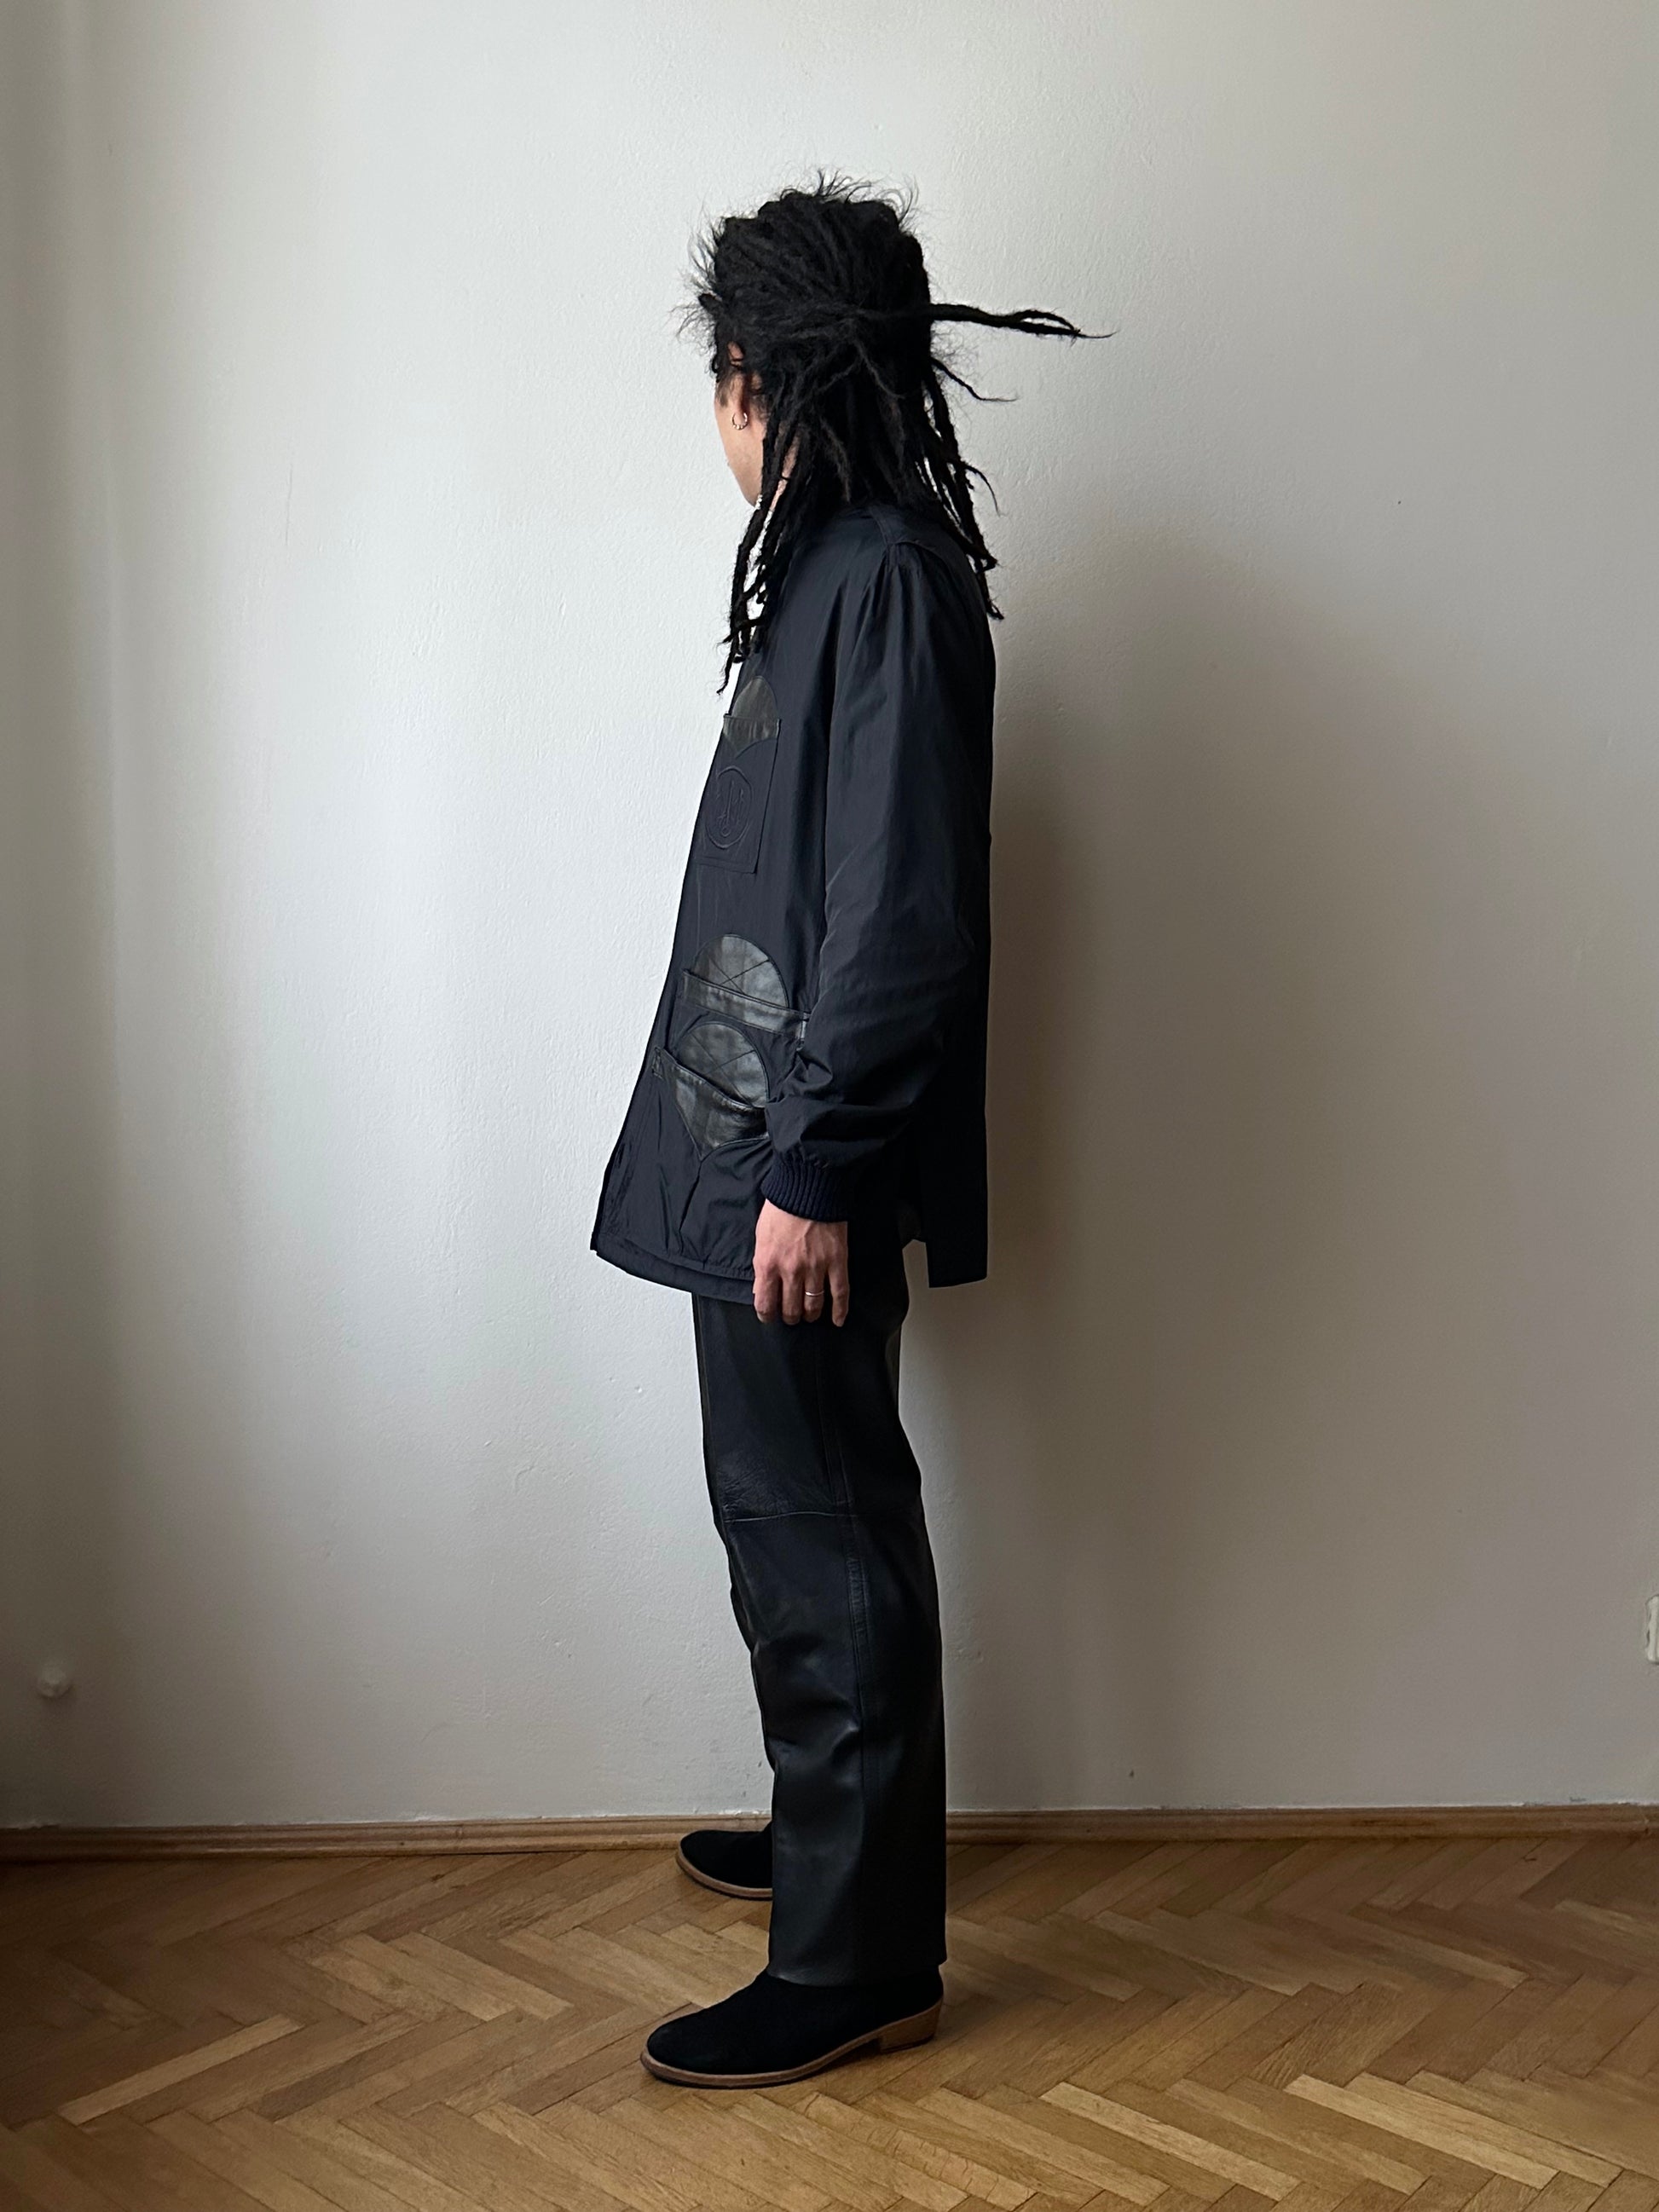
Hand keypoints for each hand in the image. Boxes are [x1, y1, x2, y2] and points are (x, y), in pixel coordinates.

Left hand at [752, 1200, 849, 1325]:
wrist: (809, 1186)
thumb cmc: (782, 1207)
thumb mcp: (760, 1236)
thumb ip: (761, 1264)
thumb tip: (760, 1288)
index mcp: (768, 1264)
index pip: (765, 1304)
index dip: (767, 1315)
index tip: (769, 1316)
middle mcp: (791, 1271)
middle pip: (791, 1309)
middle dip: (790, 1317)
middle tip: (791, 1315)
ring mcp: (816, 1268)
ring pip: (813, 1306)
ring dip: (810, 1315)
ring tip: (809, 1314)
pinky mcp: (837, 1262)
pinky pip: (840, 1293)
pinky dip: (840, 1310)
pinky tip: (838, 1319)